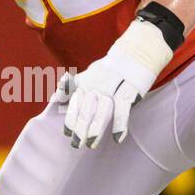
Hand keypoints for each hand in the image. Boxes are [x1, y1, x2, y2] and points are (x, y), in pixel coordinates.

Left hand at [55, 18, 172, 148]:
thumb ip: (75, 85)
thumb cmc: (112, 67)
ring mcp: (115, 85)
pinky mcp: (131, 88)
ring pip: (102, 110)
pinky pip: (123, 108)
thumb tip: (56, 97)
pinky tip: (117, 138)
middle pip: (86, 108)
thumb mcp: (91, 72)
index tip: (67, 133)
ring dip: (96, 128)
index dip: (70, 118)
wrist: (139, 50)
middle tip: (76, 144)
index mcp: (87, 79)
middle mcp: (98, 82)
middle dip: (80, 128)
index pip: (75, 101)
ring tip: (91, 144)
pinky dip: (120, 124)